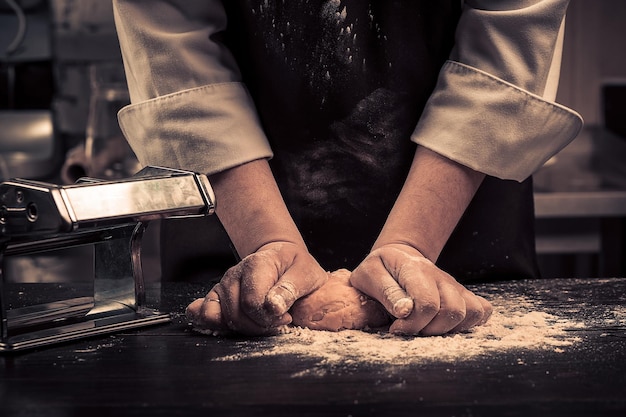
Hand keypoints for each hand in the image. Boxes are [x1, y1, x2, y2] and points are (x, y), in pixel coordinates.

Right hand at [186, 242, 327, 334]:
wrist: (284, 261)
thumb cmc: (296, 269)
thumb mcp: (306, 274)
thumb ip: (291, 289)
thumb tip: (274, 307)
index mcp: (257, 264)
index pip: (252, 302)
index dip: (269, 318)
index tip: (286, 317)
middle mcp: (236, 273)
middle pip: (236, 314)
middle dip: (259, 326)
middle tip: (277, 322)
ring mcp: (224, 285)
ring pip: (223, 318)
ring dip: (245, 328)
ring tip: (263, 321)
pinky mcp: (217, 296)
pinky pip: (205, 313)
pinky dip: (214, 323)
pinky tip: (231, 325)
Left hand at [350, 244, 491, 334]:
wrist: (397, 256)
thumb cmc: (379, 269)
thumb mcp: (368, 275)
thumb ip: (385, 292)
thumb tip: (405, 311)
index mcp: (415, 270)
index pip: (427, 303)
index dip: (412, 324)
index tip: (395, 328)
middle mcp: (439, 276)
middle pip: (452, 311)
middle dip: (429, 330)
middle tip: (410, 329)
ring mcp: (453, 285)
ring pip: (469, 313)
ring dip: (447, 329)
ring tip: (425, 328)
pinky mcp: (462, 294)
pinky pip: (481, 310)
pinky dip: (469, 323)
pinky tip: (446, 325)